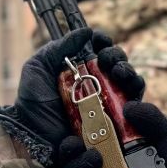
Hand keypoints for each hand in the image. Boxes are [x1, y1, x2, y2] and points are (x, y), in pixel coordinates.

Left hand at [0, 29, 144, 167]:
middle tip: (110, 61)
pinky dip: (134, 100)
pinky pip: (134, 112)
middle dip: (118, 58)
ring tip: (120, 74)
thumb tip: (86, 30)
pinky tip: (125, 96)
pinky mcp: (114, 126)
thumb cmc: (33, 103)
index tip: (101, 42)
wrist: (32, 137)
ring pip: (131, 86)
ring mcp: (108, 106)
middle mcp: (99, 87)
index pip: (102, 52)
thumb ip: (59, 47)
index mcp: (83, 71)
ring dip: (130, 75)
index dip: (105, 44)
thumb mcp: (38, 68)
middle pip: (120, 66)